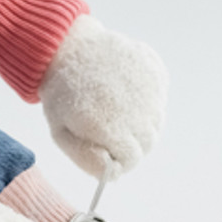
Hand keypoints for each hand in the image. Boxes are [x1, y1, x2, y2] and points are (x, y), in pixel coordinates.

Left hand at [39, 16, 167, 177]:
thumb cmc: (62, 96)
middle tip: (110, 128)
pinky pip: (160, 96)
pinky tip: (124, 89)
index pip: (131, 159)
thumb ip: (87, 159)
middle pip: (147, 142)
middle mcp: (134, 108)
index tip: (108, 152)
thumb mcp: (61, 133)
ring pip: (156, 120)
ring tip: (115, 107)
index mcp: (108, 126)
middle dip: (130, 141)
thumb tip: (113, 174)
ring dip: (139, 120)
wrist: (66, 47)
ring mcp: (148, 87)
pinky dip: (147, 97)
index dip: (119, 160)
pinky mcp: (155, 69)